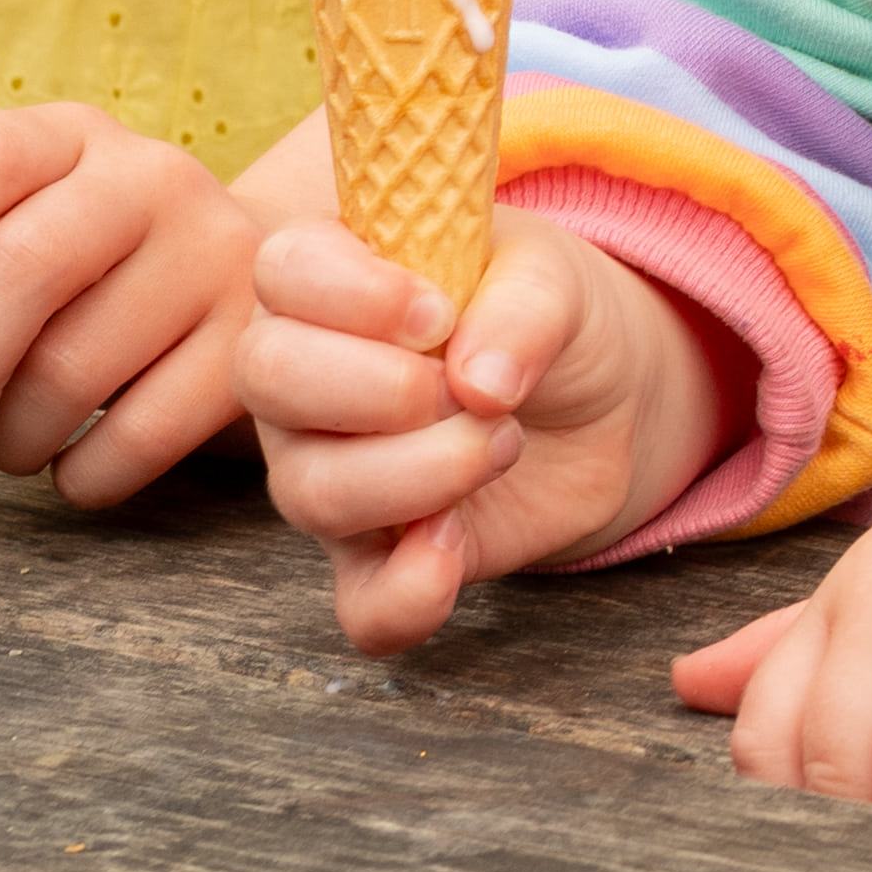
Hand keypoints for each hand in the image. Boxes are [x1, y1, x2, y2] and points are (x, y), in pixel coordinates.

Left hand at [0, 105, 257, 505]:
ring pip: (76, 366)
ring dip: (9, 436)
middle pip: (25, 269)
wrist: (253, 285)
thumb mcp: (20, 225)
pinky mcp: (251, 344)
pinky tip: (69, 469)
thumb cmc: (88, 270)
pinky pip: (143, 433)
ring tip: (0, 448)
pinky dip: (83, 475)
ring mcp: (217, 257)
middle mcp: (155, 179)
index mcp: (73, 136)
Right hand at [236, 219, 718, 650]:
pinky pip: (361, 603)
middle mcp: (304, 379)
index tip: (439, 313)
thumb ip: (523, 308)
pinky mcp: (382, 559)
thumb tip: (480, 384)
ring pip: (311, 491)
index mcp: (331, 281)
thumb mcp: (557, 282)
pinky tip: (453, 554)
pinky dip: (405, 595)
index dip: (351, 292)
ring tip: (502, 444)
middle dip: (378, 388)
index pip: (283, 267)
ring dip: (421, 474)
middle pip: (267, 378)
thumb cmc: (547, 318)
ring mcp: (329, 473)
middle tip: (470, 390)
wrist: (604, 404)